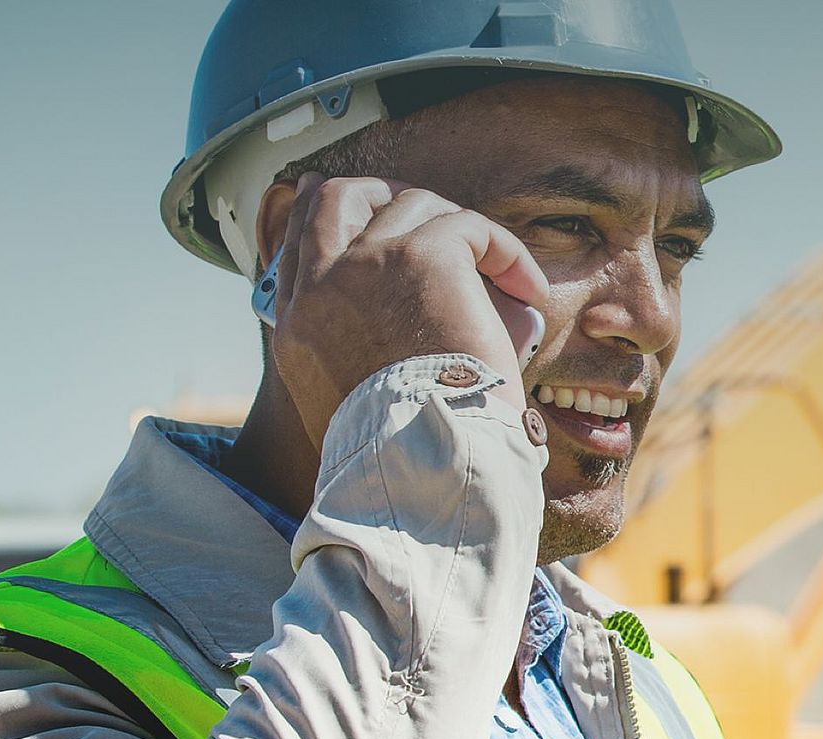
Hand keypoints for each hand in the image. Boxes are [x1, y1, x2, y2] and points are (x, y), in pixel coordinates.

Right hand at [266, 173, 549, 449]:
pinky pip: (469, 226)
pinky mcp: (423, 256)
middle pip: (336, 197)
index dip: (327, 217)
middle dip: (383, 193)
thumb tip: (409, 327)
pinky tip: (524, 287)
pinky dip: (505, 251)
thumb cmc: (406, 451)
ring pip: (412, 205)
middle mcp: (321, 287)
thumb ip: (359, 354)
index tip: (360, 212)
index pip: (299, 243)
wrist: (422, 462)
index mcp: (297, 326)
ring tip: (497, 275)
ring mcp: (367, 263)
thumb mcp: (353, 404)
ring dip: (460, 232)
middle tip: (432, 218)